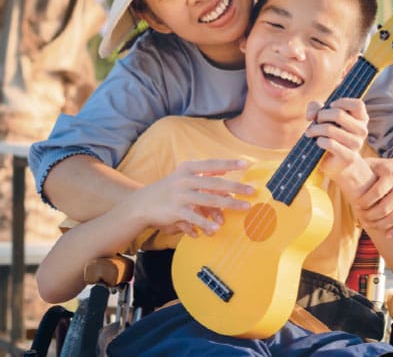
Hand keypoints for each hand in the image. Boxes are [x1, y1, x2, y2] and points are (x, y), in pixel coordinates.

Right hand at [129, 159, 253, 236]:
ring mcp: (180, 195)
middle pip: (215, 183)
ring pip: (209, 200)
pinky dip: (205, 224)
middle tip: (252, 191)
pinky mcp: (175, 210)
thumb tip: (226, 171)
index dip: (229, 163)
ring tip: (244, 208)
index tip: (246, 163)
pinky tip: (216, 229)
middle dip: (236, 187)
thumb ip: (204, 174)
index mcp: (187, 168)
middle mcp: (184, 179)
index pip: (211, 164)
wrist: (140, 204)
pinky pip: (195, 218)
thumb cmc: (168, 189)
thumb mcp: (183, 176)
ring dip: (229, 204)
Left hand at [306, 98, 369, 177]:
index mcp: (361, 119)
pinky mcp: (349, 157)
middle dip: (321, 115)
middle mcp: (362, 131)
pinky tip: (318, 142)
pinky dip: (319, 141)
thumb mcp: (323, 117)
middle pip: (338, 114)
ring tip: (311, 133)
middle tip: (315, 122)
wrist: (336, 163)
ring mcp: (356, 144)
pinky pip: (329, 143)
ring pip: (330, 129)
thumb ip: (315, 108)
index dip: (341, 102)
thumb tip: (311, 116)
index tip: (330, 106)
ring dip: (315, 129)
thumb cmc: (329, 136)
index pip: (357, 105)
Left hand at [353, 157, 392, 237]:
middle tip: (361, 217)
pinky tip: (387, 235)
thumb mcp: (375, 163)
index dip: (365, 202)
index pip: (376, 193)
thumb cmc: (387, 167)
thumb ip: (358, 166)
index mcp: (390, 175)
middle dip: (370, 216)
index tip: (356, 206)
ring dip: (380, 225)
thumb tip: (335, 167)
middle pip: (385, 208)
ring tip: (370, 225)